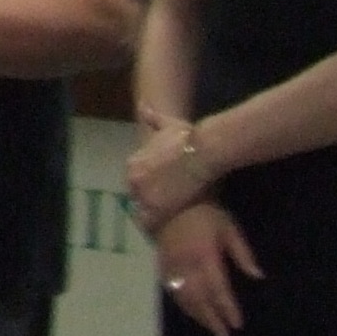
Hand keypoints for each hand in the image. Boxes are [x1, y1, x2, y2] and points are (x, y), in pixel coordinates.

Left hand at [126, 115, 219, 231]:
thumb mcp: (168, 125)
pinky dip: (158, 227)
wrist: (203, 153)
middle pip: (138, 198)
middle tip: (167, 206)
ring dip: (153, 216)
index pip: (136, 181)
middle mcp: (133, 180)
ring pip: (143, 212)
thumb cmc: (188, 138)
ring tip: (169, 219)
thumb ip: (153, 118)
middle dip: (150, 202)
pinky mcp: (157, 211)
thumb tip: (143, 106)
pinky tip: (167, 230)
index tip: (161, 191)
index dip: (148, 188)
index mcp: (133, 164)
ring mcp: (144, 196)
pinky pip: (151, 225)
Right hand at [155, 200, 261, 335]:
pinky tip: (191, 312)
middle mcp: (186, 266)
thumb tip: (258, 276)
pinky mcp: (162, 266)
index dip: (227, 308)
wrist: (169, 200)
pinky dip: (183, 305)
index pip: (218, 289)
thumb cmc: (205, 212)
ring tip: (210, 329)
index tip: (238, 324)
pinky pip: (171, 291)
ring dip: (198, 316)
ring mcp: (171, 267)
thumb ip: (242, 253)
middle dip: (212, 319)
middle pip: (199, 299)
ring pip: (184, 298)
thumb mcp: (229, 228)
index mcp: (205, 256)